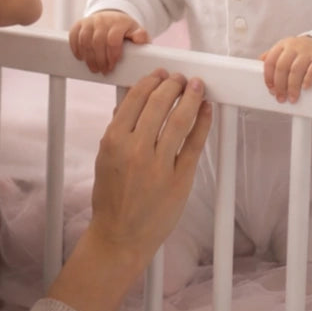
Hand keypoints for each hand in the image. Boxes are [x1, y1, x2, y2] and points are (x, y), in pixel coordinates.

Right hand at [69, 10, 149, 73]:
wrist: (112, 18)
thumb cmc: (125, 30)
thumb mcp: (136, 32)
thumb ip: (141, 36)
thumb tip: (140, 39)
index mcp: (119, 22)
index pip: (113, 39)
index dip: (112, 55)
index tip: (112, 66)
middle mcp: (103, 19)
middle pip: (97, 41)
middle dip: (100, 60)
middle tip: (103, 71)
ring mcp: (90, 21)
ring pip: (84, 40)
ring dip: (88, 57)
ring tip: (94, 68)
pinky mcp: (80, 23)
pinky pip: (74, 35)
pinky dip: (76, 48)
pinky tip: (81, 57)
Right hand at [89, 71, 211, 264]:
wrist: (120, 236)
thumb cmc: (111, 197)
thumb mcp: (104, 159)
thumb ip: (118, 130)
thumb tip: (132, 102)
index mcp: (113, 140)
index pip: (135, 98)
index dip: (151, 81)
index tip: (160, 74)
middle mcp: (136, 149)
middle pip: (159, 104)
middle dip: (172, 84)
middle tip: (180, 78)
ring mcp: (159, 164)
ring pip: (179, 119)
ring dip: (190, 97)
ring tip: (196, 86)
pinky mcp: (180, 179)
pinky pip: (194, 144)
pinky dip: (202, 122)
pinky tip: (206, 109)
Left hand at [260, 35, 311, 102]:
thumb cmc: (304, 51)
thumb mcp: (287, 49)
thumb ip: (274, 56)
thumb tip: (259, 64)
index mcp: (283, 45)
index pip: (271, 61)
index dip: (268, 77)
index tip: (270, 89)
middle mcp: (295, 47)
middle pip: (282, 67)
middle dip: (280, 85)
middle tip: (281, 97)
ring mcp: (309, 52)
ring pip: (296, 70)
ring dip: (292, 87)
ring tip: (292, 98)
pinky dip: (308, 80)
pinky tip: (305, 88)